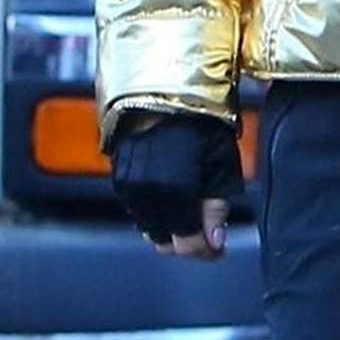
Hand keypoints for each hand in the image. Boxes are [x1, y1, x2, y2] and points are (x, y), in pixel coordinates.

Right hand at [109, 112, 241, 258]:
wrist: (163, 87)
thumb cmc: (201, 119)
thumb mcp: (221, 162)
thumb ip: (216, 206)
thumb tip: (215, 242)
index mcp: (175, 189)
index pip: (187, 242)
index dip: (206, 252)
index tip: (219, 251)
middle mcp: (146, 191)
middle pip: (165, 241)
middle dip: (189, 244)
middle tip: (210, 237)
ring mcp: (128, 185)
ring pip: (149, 227)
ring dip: (171, 230)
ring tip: (194, 216)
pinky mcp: (119, 176)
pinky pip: (137, 209)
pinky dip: (156, 213)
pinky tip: (174, 202)